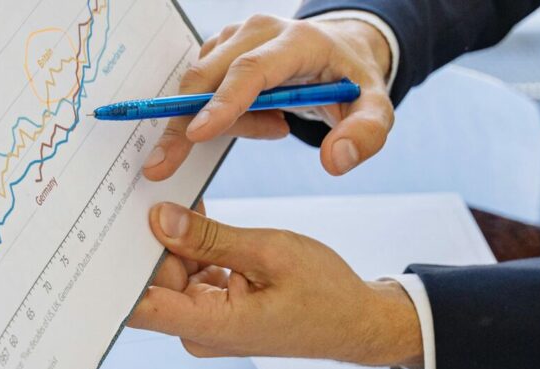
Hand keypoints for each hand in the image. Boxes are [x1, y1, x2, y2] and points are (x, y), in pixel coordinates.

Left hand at [131, 202, 422, 367]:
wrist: (355, 321)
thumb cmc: (325, 294)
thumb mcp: (269, 252)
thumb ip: (210, 237)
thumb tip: (160, 220)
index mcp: (212, 325)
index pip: (139, 307)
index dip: (114, 272)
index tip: (103, 233)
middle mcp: (200, 329)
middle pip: (153, 280)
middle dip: (149, 239)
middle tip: (147, 191)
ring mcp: (206, 321)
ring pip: (171, 273)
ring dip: (174, 239)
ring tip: (178, 199)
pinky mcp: (214, 309)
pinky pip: (190, 274)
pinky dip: (194, 248)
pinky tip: (198, 218)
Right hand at [143, 14, 394, 179]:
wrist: (339, 53)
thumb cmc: (353, 83)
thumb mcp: (375, 109)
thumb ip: (366, 135)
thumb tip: (335, 160)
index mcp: (298, 41)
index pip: (251, 70)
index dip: (222, 103)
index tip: (195, 134)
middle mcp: (259, 31)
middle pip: (208, 77)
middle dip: (182, 122)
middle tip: (163, 166)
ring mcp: (235, 37)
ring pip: (202, 86)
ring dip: (223, 122)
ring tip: (275, 127)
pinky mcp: (221, 48)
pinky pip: (203, 89)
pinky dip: (221, 115)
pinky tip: (262, 118)